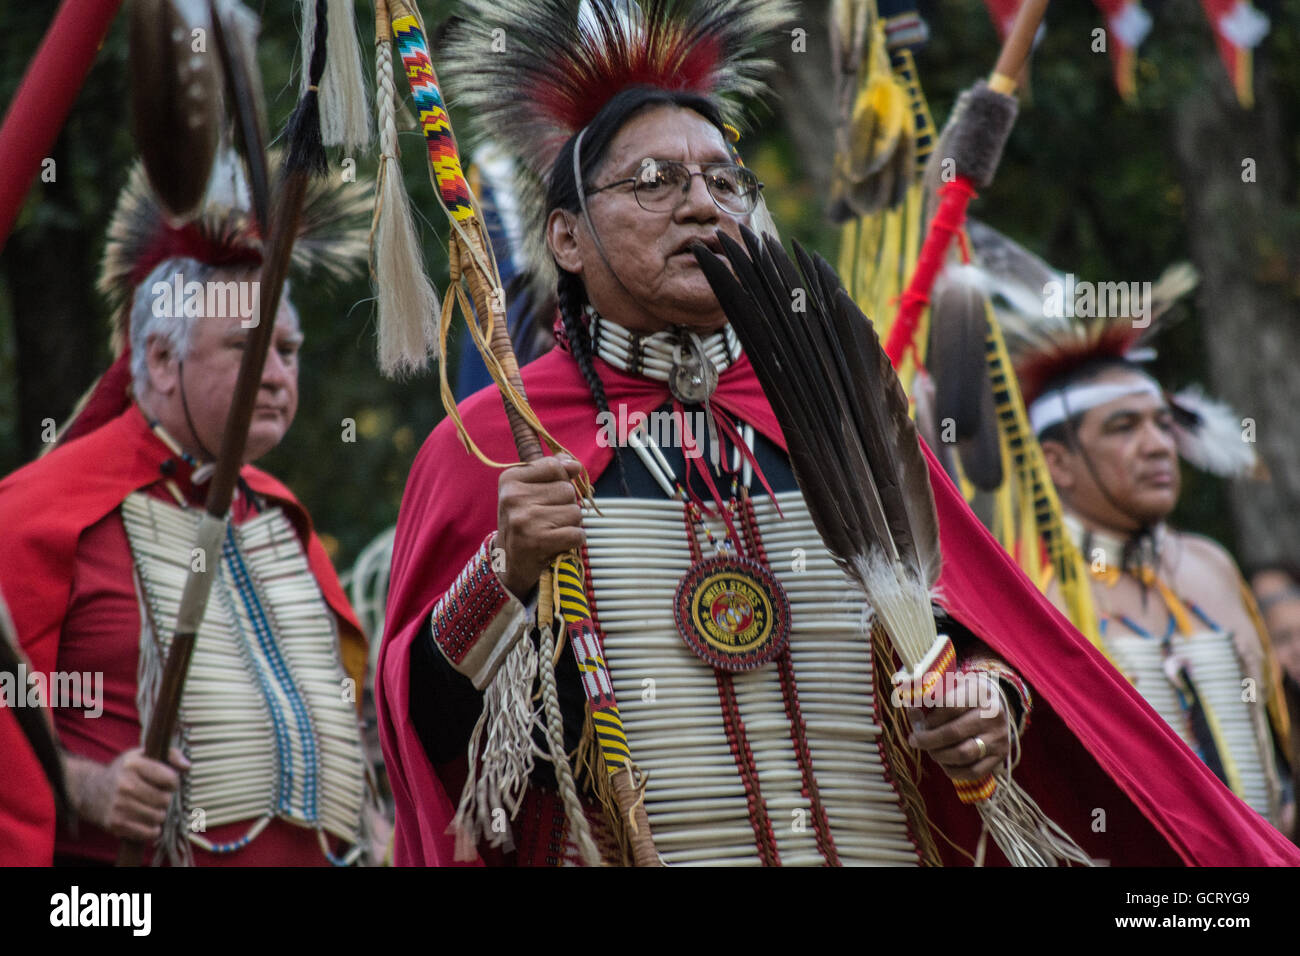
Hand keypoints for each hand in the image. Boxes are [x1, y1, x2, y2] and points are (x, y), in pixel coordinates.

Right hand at [67, 747, 189, 841]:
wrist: (90, 790)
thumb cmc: (124, 771)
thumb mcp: (143, 755)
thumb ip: (171, 754)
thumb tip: (187, 767)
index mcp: (133, 764)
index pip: (171, 779)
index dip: (173, 782)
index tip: (166, 783)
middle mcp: (125, 785)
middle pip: (165, 800)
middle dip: (166, 799)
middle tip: (157, 797)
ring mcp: (119, 805)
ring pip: (158, 817)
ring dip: (159, 814)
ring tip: (151, 808)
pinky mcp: (115, 823)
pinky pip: (147, 832)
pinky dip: (152, 830)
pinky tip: (148, 822)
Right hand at [496, 455, 585, 600]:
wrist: (509, 563)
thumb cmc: (525, 522)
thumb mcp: (531, 491)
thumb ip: (553, 471)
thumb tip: (574, 464)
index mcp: (510, 479)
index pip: (554, 466)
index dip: (561, 481)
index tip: (547, 496)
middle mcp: (513, 497)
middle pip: (567, 490)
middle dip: (565, 506)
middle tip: (547, 520)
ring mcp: (525, 519)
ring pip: (575, 512)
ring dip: (570, 524)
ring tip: (551, 531)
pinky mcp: (538, 541)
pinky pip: (577, 533)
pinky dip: (573, 540)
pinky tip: (557, 543)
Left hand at [906, 680, 1008, 781]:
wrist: (998, 706)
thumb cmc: (967, 696)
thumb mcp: (953, 686)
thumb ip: (930, 698)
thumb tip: (912, 712)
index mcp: (980, 692)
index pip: (950, 707)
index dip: (930, 718)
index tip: (918, 723)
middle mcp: (993, 715)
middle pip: (954, 732)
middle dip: (928, 740)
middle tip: (914, 741)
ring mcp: (999, 737)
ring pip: (963, 754)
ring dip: (939, 755)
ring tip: (931, 750)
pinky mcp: (1001, 756)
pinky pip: (974, 772)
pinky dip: (953, 771)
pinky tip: (944, 762)